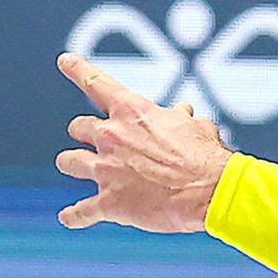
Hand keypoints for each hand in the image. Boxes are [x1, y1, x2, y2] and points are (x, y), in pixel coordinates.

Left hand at [52, 54, 229, 232]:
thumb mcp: (196, 127)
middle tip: (95, 140)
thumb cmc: (207, 156)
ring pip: (69, 162)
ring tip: (75, 166)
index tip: (65, 60)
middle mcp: (111, 137)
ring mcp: (106, 170)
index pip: (97, 83)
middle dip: (84, 132)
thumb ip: (181, 118)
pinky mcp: (110, 203)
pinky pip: (82, 211)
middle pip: (79, 127)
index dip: (78, 69)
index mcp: (132, 112)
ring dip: (72, 163)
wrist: (212, 191)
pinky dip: (75, 215)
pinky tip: (69, 217)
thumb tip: (181, 112)